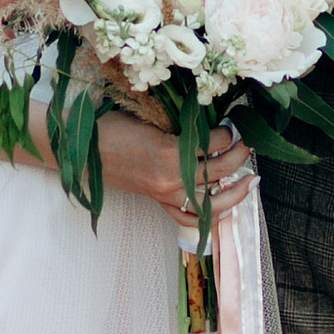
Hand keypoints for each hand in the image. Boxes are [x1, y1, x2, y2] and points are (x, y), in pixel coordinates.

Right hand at [97, 111, 255, 225]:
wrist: (82, 150)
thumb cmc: (110, 127)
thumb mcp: (148, 117)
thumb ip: (179, 124)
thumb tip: (208, 121)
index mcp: (171, 152)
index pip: (215, 144)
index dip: (229, 134)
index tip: (235, 125)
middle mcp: (172, 178)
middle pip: (220, 171)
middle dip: (239, 156)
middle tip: (248, 144)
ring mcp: (165, 194)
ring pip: (211, 203)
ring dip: (235, 193)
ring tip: (250, 181)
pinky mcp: (157, 201)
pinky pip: (188, 217)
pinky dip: (209, 215)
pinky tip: (224, 207)